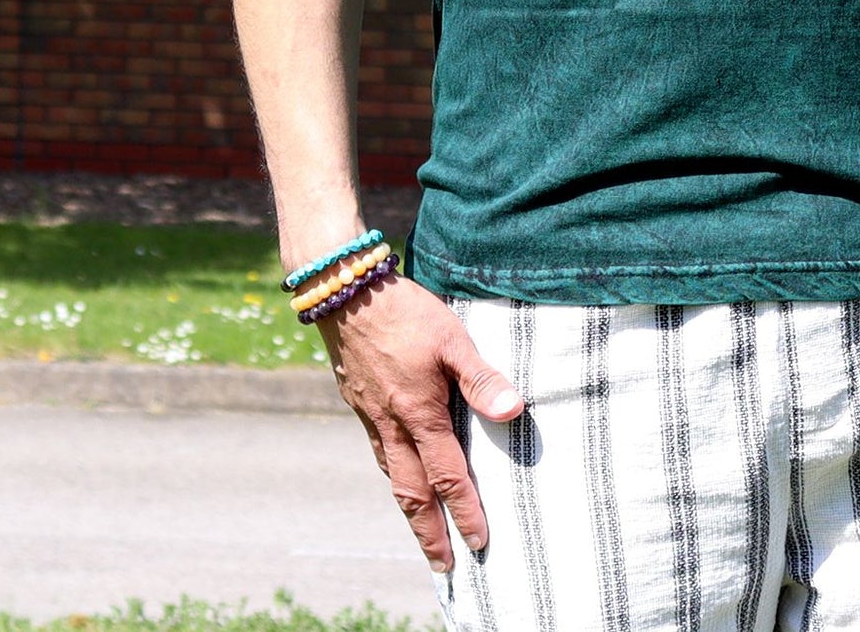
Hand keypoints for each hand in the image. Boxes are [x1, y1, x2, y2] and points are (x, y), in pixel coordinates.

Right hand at [315, 273, 524, 573]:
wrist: (345, 294)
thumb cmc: (405, 311)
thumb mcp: (451, 338)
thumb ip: (481, 379)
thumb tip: (513, 412)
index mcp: (420, 413)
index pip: (448, 476)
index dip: (465, 511)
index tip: (479, 542)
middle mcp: (393, 424)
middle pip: (413, 493)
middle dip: (430, 533)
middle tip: (445, 566)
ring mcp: (372, 416)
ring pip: (393, 477)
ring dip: (410, 510)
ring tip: (424, 533)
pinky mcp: (360, 403)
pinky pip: (380, 452)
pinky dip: (394, 475)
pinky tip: (400, 475)